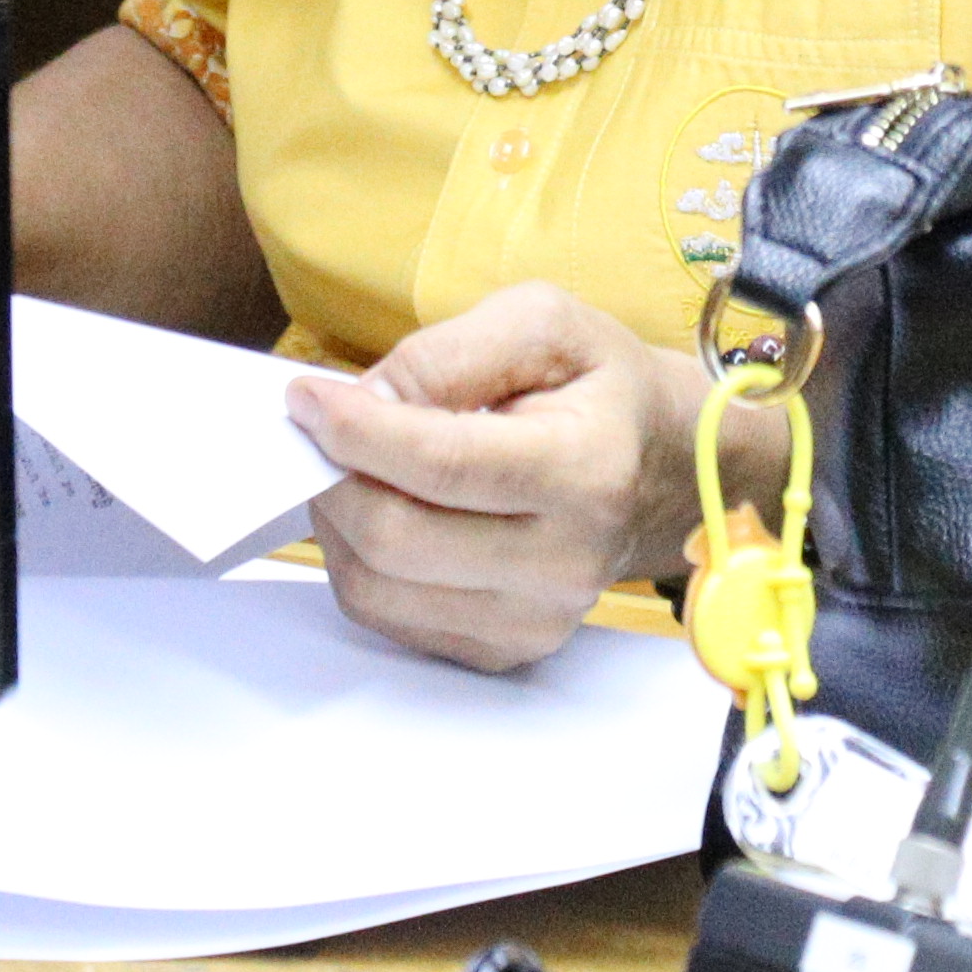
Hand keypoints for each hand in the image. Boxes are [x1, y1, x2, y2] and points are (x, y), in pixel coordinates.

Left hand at [289, 283, 713, 670]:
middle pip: (397, 539)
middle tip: (319, 433)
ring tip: (354, 468)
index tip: (305, 399)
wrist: (665, 467)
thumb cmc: (600, 387)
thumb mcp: (542, 323)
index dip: (356, 431)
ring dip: (338, 523)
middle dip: (333, 478)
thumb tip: (364, 400)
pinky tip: (387, 511)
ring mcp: (537, 618)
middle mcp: (565, 561)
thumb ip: (449, 352)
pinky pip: (391, 618)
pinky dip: (363, 563)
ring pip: (378, 589)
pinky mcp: (507, 648)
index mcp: (584, 470)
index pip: (441, 465)